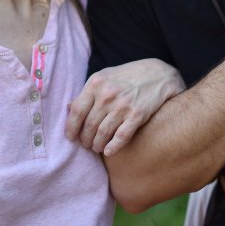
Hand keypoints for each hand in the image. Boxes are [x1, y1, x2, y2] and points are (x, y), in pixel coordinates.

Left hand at [65, 58, 185, 156]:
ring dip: (96, 145)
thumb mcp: (103, 78)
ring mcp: (123, 105)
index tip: (70, 137)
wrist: (157, 74)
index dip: (70, 128)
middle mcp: (107, 94)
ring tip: (96, 147)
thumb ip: (86, 93)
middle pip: (89, 125)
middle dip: (84, 140)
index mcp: (95, 83)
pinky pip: (121, 137)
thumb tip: (67, 108)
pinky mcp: (137, 115)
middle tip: (85, 144)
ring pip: (102, 134)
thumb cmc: (126, 77)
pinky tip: (108, 151)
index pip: (76, 111)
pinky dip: (112, 147)